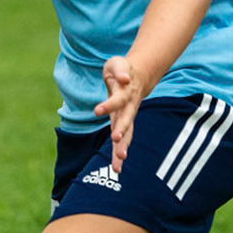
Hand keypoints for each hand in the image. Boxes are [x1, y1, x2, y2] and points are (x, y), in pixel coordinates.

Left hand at [94, 55, 146, 172]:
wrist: (135, 75)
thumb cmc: (122, 69)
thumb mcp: (118, 64)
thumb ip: (120, 70)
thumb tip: (124, 79)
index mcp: (126, 92)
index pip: (117, 100)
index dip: (108, 105)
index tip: (97, 111)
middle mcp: (128, 107)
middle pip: (126, 120)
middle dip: (121, 130)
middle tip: (115, 140)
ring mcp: (127, 116)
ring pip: (127, 134)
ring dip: (122, 148)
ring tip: (118, 165)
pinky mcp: (123, 123)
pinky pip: (123, 140)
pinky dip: (119, 153)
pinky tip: (116, 168)